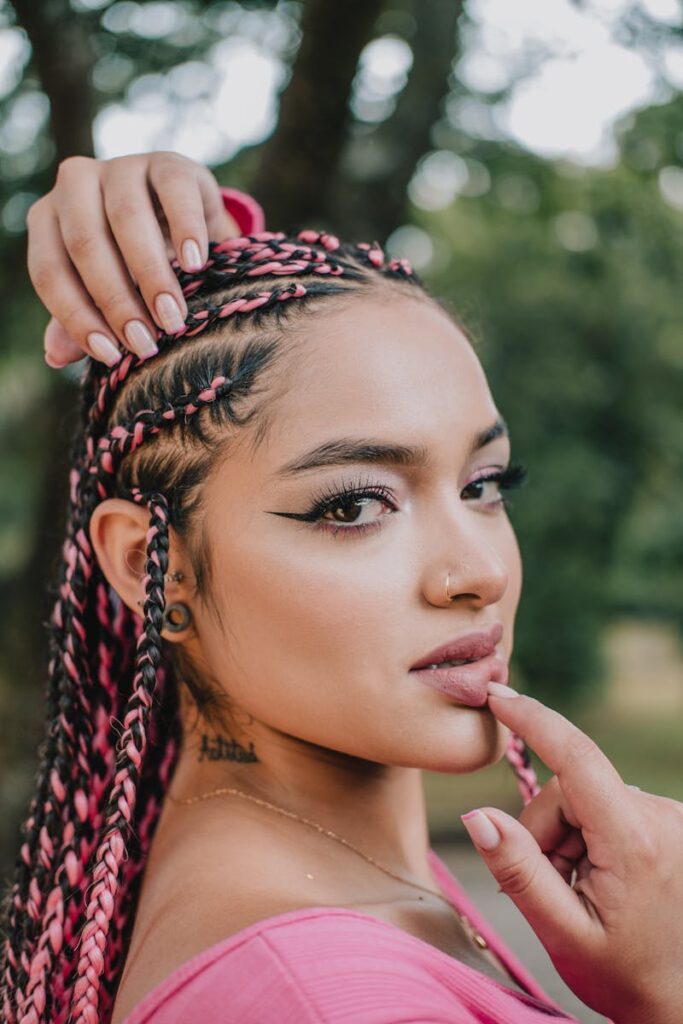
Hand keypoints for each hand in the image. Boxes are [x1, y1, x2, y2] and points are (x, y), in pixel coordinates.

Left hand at [26, 152, 240, 367]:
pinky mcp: (169, 163)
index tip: (111, 355)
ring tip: (172, 316)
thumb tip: (55, 356)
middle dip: (117, 300)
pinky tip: (196, 265)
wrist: (182, 220)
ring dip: (151, 274)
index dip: (76, 317)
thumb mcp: (104, 290)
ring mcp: (122, 167)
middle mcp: (75, 184)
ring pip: (127, 217)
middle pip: (86, 244)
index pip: (49, 270)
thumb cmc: (132, 262)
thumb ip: (81, 318)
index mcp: (48, 219)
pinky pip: (174, 192)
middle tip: (146, 342)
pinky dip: (186, 230)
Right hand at [461, 683, 682, 1023]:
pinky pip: (604, 807)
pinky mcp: (665, 821)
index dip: (534, 720)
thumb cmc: (622, 975)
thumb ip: (519, 871)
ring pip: (583, 799)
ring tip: (581, 890)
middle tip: (553, 886)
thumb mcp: (563, 933)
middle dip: (545, 831)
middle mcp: (661, 817)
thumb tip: (477, 815)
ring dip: (566, 838)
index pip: (578, 759)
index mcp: (636, 842)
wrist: (677, 1002)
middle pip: (569, 790)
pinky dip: (587, 837)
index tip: (497, 694)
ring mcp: (668, 817)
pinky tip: (599, 879)